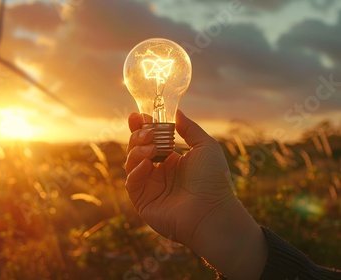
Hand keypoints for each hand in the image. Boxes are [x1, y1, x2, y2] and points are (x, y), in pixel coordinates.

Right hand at [125, 110, 266, 278]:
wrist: (212, 211)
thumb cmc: (214, 180)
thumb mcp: (205, 146)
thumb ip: (189, 128)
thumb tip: (176, 111)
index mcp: (172, 161)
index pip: (150, 141)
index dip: (142, 127)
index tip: (138, 115)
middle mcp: (158, 173)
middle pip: (137, 149)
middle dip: (138, 136)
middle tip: (147, 132)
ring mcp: (150, 187)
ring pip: (131, 163)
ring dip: (137, 151)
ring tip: (151, 148)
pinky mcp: (142, 201)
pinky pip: (131, 182)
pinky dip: (135, 170)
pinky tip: (146, 165)